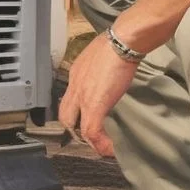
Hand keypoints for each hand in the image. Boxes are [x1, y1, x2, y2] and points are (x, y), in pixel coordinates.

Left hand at [58, 34, 138, 156]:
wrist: (124, 41)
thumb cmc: (119, 42)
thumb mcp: (104, 53)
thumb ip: (102, 65)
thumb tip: (113, 68)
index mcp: (77, 72)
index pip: (69, 97)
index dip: (76, 112)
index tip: (87, 119)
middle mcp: (75, 85)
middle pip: (65, 115)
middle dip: (76, 130)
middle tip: (92, 138)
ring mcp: (82, 95)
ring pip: (75, 127)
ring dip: (88, 140)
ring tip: (100, 147)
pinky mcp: (95, 104)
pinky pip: (91, 131)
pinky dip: (100, 144)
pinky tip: (109, 149)